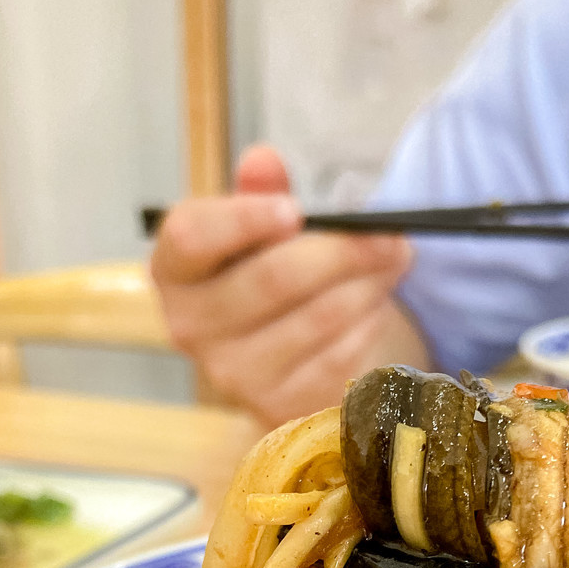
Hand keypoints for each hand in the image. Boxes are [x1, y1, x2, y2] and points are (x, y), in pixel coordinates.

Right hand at [149, 145, 429, 426]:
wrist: (279, 358)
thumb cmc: (263, 276)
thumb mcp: (256, 228)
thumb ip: (260, 193)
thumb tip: (263, 160)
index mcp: (175, 270)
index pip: (192, 238)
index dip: (243, 219)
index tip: (296, 209)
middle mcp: (191, 327)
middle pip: (272, 279)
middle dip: (342, 250)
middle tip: (390, 233)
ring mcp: (233, 375)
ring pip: (318, 317)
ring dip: (368, 284)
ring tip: (394, 260)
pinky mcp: (278, 406)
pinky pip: (338, 356)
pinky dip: (367, 324)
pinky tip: (376, 304)